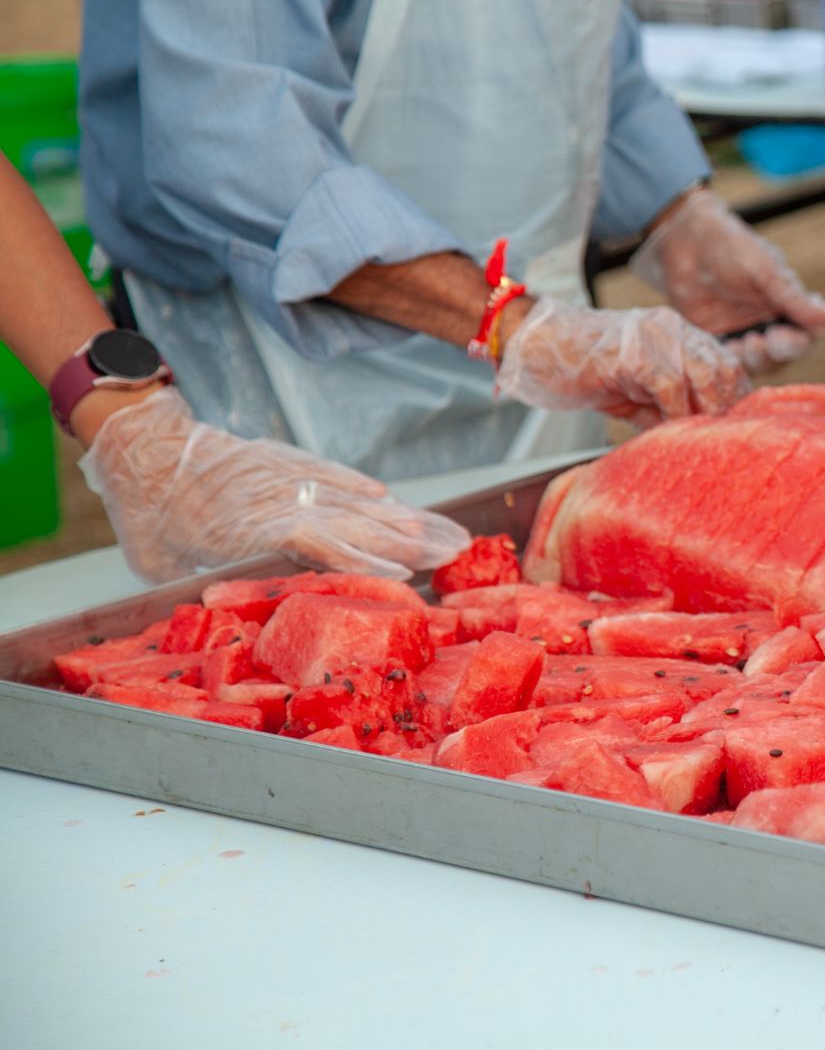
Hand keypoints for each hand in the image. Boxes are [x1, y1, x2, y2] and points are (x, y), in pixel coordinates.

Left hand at [79, 388, 469, 583]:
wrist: (141, 451)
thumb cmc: (149, 519)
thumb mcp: (171, 564)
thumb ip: (215, 579)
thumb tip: (247, 606)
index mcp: (253, 529)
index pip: (323, 545)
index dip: (367, 561)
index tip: (406, 575)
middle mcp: (279, 500)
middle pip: (352, 520)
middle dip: (406, 539)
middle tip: (451, 552)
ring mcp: (285, 477)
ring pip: (349, 498)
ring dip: (397, 516)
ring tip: (439, 530)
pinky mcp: (282, 460)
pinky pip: (328, 474)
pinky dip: (358, 486)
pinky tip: (387, 497)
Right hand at [496, 298, 748, 426]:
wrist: (535, 348)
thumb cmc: (582, 373)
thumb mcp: (635, 392)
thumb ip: (667, 407)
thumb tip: (697, 439)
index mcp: (678, 334)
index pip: (727, 363)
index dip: (735, 399)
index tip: (737, 430)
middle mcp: (673, 329)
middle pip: (724, 368)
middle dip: (726, 409)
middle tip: (718, 442)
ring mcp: (655, 337)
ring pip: (705, 375)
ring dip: (705, 413)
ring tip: (697, 440)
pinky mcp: (634, 352)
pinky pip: (670, 387)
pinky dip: (674, 415)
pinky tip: (666, 432)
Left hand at [628, 187, 824, 373]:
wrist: (685, 242)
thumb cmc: (730, 247)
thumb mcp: (764, 269)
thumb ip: (793, 298)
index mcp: (789, 304)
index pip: (807, 334)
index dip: (799, 343)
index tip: (781, 335)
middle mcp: (770, 323)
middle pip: (784, 356)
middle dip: (775, 354)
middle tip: (758, 340)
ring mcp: (744, 334)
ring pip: (759, 364)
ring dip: (753, 359)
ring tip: (740, 342)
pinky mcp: (719, 342)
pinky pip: (730, 363)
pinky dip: (729, 362)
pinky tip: (722, 346)